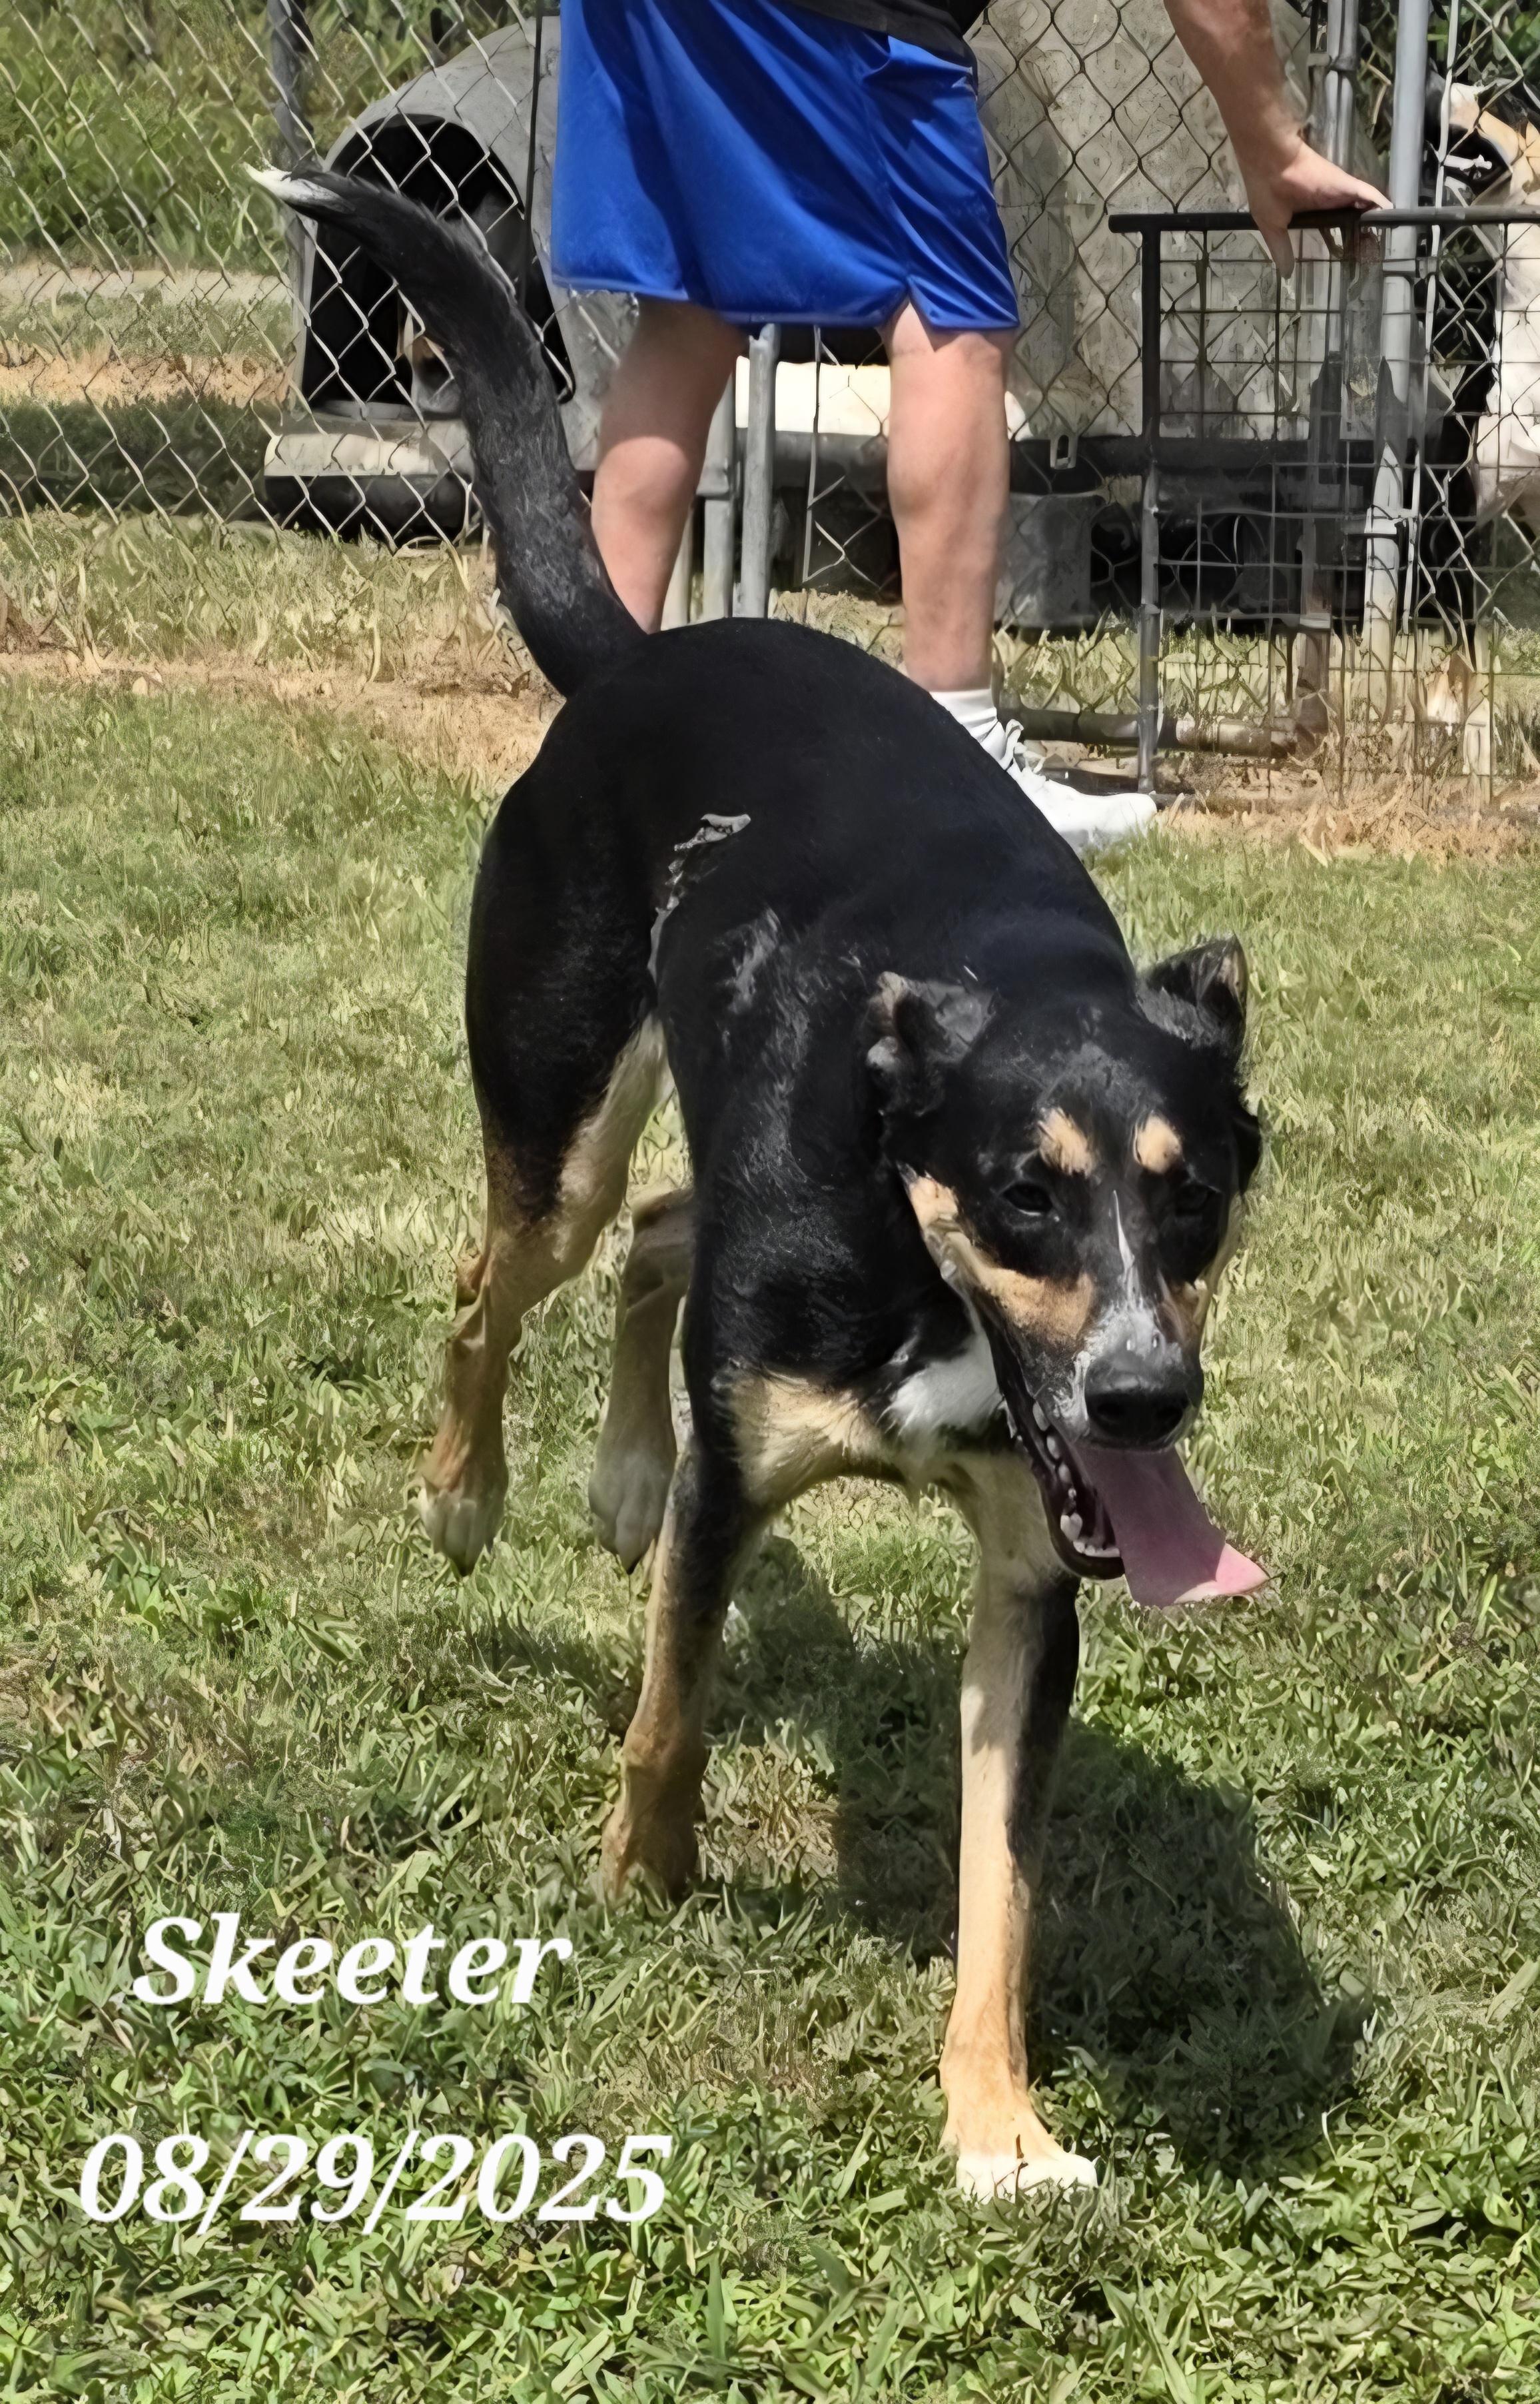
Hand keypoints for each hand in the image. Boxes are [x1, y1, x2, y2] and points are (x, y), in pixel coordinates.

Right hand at [1239, 136, 1384, 276]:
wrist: (1269, 160)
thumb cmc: (1267, 189)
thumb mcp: (1272, 226)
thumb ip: (1281, 250)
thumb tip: (1286, 273)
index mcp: (1314, 211)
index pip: (1335, 227)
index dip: (1343, 240)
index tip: (1351, 255)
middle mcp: (1331, 201)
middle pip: (1353, 219)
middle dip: (1363, 234)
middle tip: (1371, 253)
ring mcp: (1340, 192)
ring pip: (1365, 208)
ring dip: (1376, 222)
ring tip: (1387, 240)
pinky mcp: (1347, 185)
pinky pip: (1370, 196)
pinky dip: (1382, 206)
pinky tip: (1394, 217)